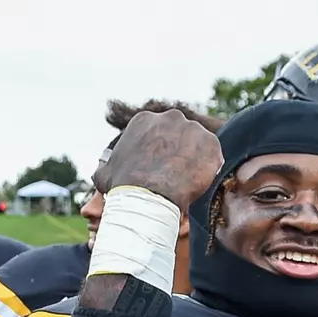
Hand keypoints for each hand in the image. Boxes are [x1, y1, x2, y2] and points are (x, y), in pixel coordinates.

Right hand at [92, 109, 222, 210]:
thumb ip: (107, 165)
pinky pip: (212, 154)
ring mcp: (193, 128)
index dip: (157, 148)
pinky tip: (198, 182)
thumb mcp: (104, 174)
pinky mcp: (211, 143)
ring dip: (193, 157)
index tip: (157, 163)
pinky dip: (208, 167)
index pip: (155, 131)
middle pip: (178, 132)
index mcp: (144, 120)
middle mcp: (170, 117)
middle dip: (177, 148)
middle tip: (174, 170)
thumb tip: (105, 166)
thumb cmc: (123, 187)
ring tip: (186, 179)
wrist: (148, 199)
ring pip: (196, 142)